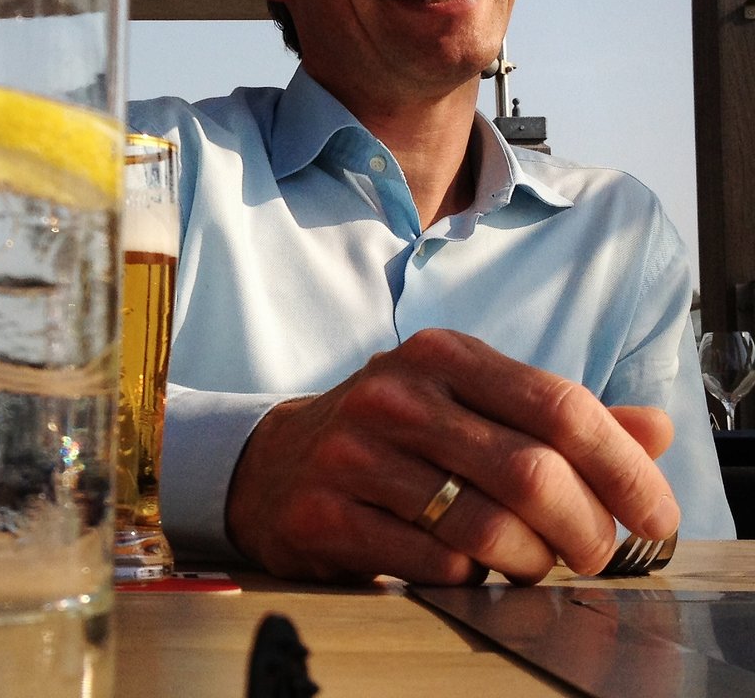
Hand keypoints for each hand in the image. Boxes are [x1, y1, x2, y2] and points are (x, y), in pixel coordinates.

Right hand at [223, 328, 679, 584]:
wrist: (274, 462)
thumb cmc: (389, 434)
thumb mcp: (467, 401)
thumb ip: (556, 415)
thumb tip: (654, 429)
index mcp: (442, 355)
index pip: (560, 405)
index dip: (624, 468)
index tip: (656, 516)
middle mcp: (396, 395)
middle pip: (532, 471)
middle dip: (586, 530)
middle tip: (596, 555)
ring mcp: (355, 453)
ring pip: (486, 527)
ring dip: (532, 562)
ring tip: (532, 565)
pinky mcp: (327, 512)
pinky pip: (433, 562)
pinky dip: (470, 577)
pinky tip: (467, 567)